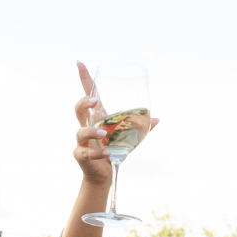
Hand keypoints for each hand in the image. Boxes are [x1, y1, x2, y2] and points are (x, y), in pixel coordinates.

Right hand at [73, 61, 156, 187]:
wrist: (104, 173)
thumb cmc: (114, 150)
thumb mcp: (129, 137)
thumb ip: (141, 127)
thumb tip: (157, 119)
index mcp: (97, 117)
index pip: (88, 94)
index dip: (84, 78)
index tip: (79, 63)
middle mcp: (87, 126)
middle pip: (79, 109)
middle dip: (84, 102)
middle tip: (95, 101)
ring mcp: (82, 141)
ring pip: (81, 131)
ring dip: (92, 131)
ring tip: (104, 133)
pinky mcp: (81, 155)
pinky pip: (87, 153)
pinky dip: (99, 153)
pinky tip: (108, 154)